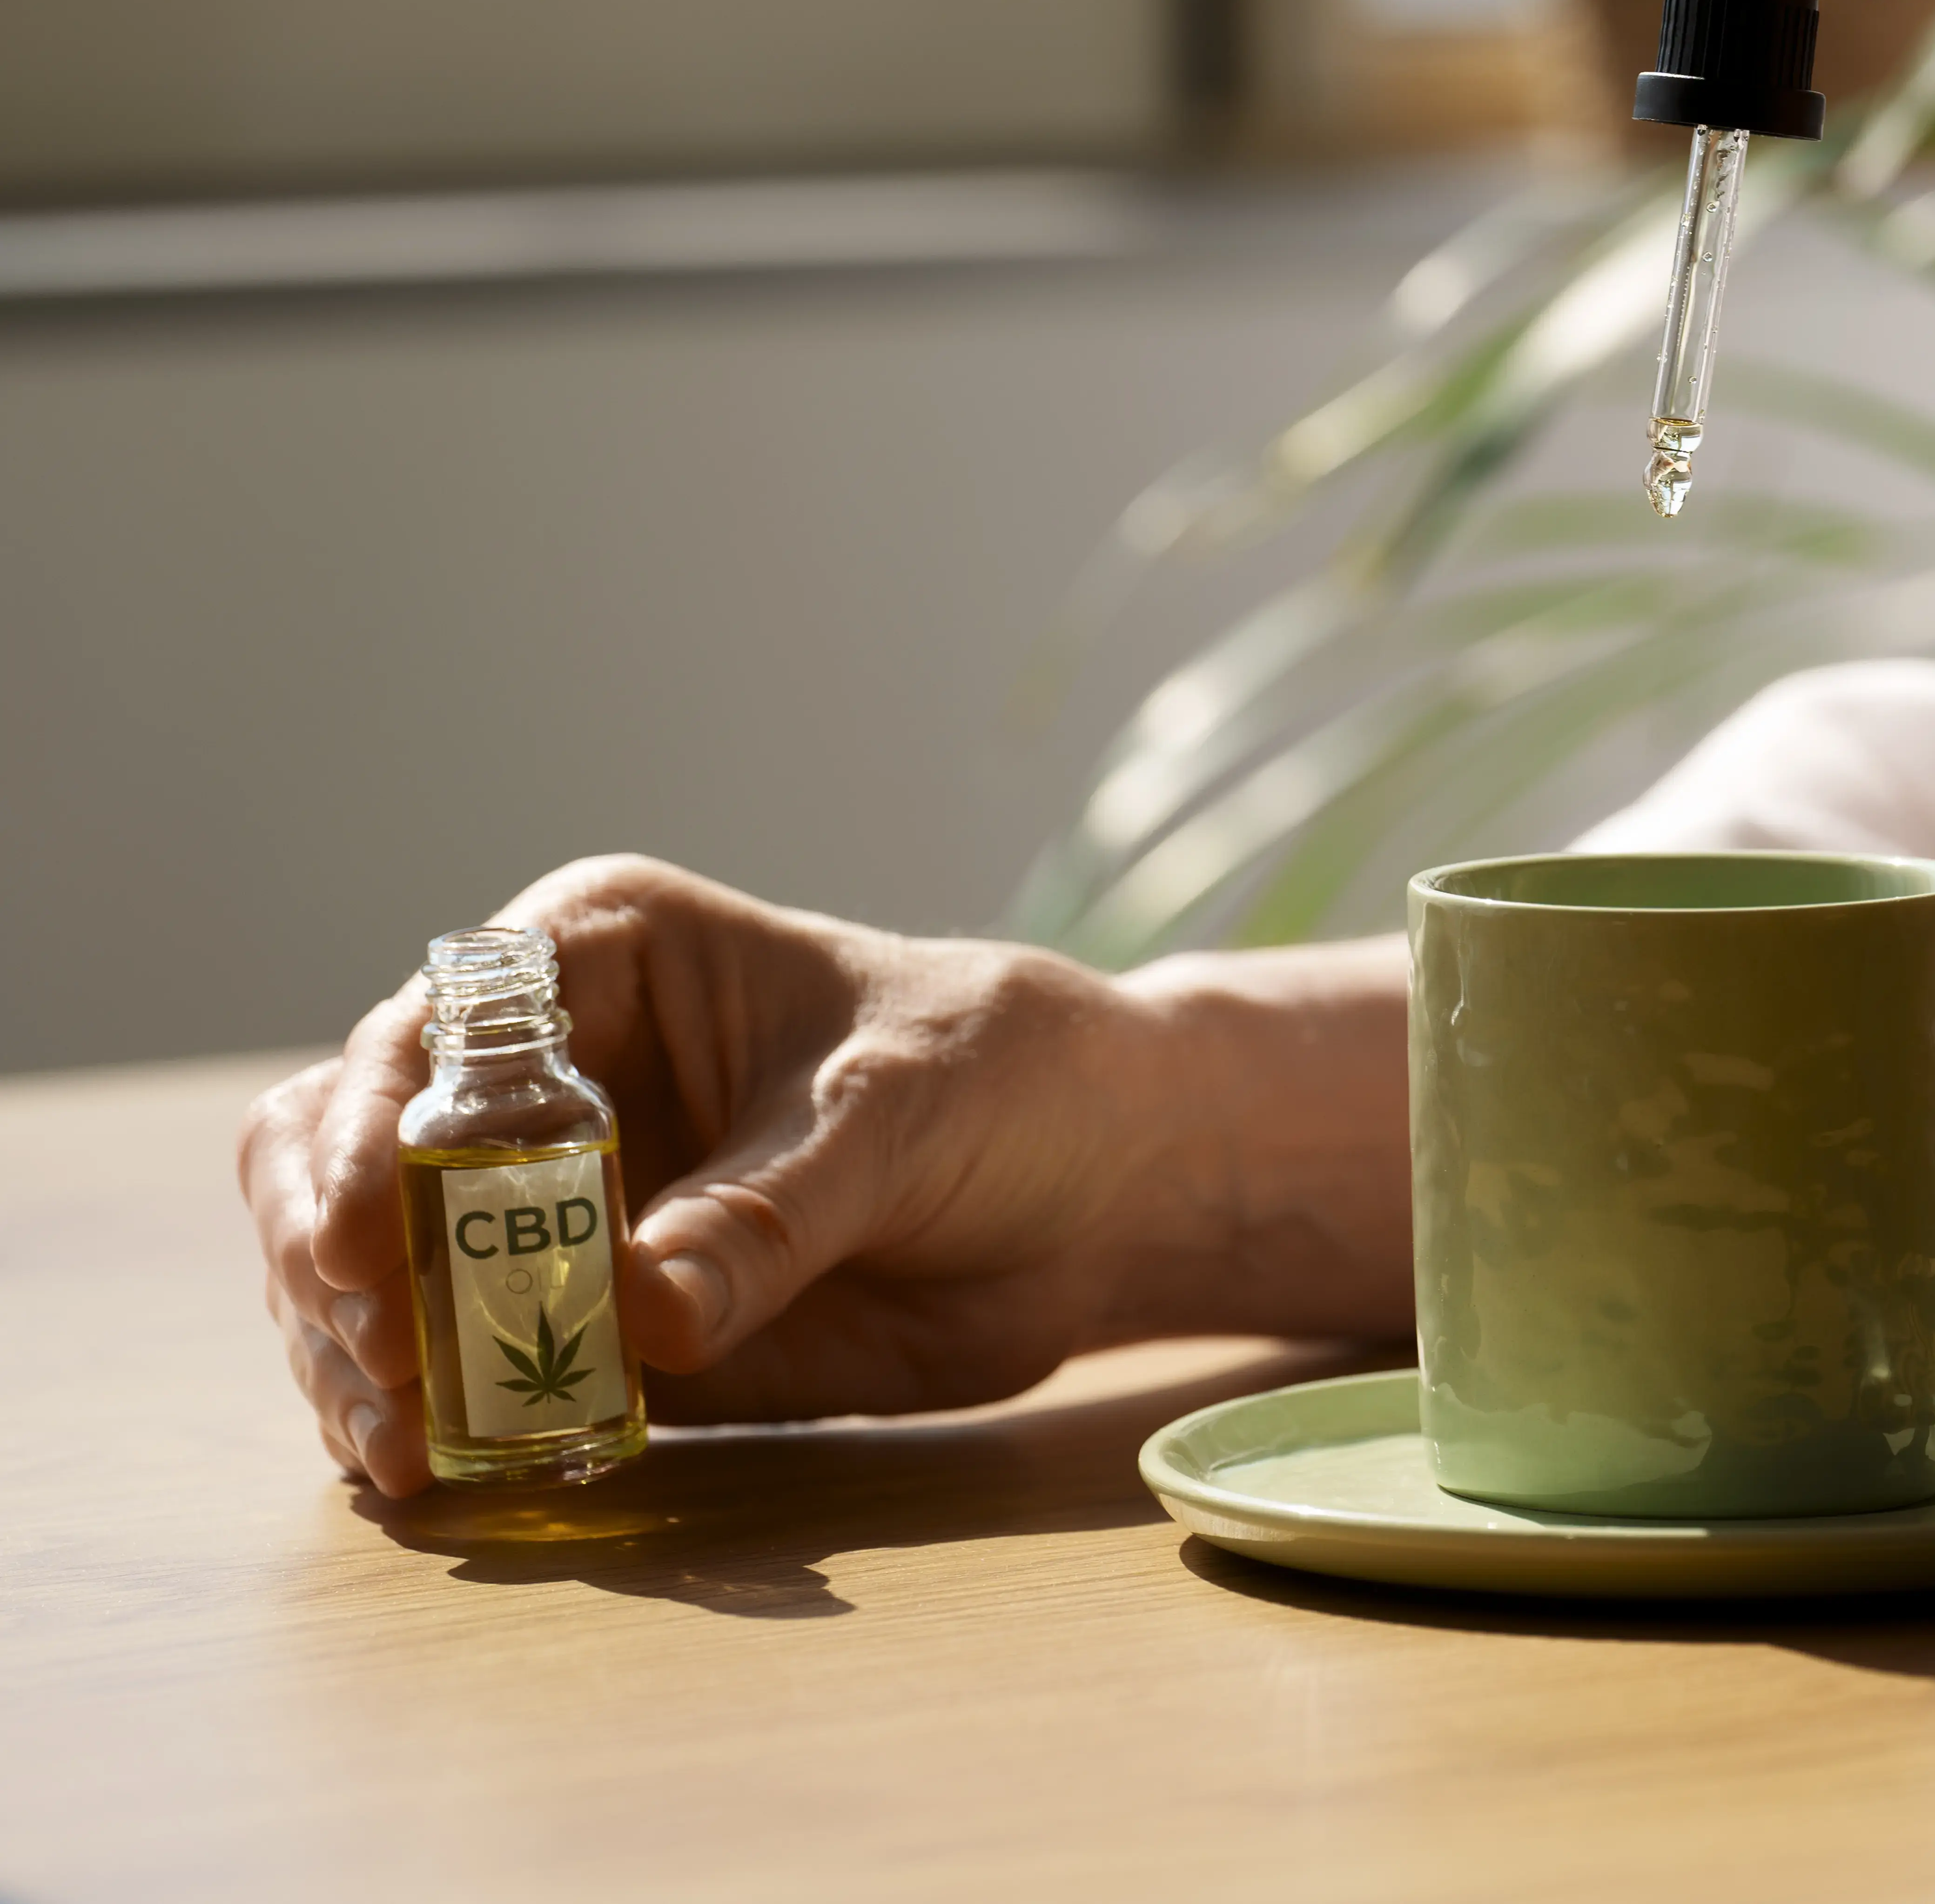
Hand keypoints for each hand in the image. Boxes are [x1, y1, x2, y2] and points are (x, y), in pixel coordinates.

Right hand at [237, 856, 1209, 1496]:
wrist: (1094, 1178)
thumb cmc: (997, 1079)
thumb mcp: (893, 1120)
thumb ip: (768, 1217)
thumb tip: (645, 1319)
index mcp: (592, 960)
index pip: (424, 1033)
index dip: (363, 1137)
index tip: (357, 1249)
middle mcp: (540, 1074)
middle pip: (345, 1156)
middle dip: (335, 1269)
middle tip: (386, 1380)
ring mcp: (550, 1201)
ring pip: (374, 1274)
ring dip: (363, 1365)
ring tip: (405, 1454)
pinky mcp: (591, 1313)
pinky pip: (466, 1368)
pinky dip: (433, 1421)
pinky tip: (433, 1479)